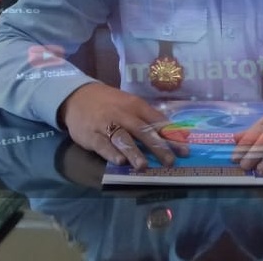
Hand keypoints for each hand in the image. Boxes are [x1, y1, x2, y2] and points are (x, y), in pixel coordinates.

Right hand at [58, 83, 188, 170]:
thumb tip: (173, 134)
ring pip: (122, 138)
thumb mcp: (131, 104)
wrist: (78, 96)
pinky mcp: (92, 135)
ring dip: (133, 152)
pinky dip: (111, 153)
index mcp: (136, 105)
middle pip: (142, 130)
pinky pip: (102, 144)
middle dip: (157, 147)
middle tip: (170, 162)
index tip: (184, 151)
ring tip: (143, 166)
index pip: (157, 121)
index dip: (171, 136)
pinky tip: (119, 162)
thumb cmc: (111, 103)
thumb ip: (149, 118)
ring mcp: (107, 124)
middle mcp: (123, 114)